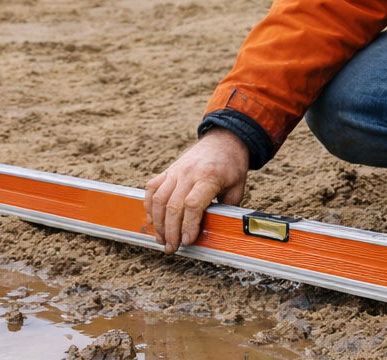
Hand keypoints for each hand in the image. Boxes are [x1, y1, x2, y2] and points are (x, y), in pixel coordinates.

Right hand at [144, 128, 248, 253]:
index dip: (188, 226)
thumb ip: (226, 209)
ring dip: (158, 222)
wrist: (224, 139)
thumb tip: (218, 231)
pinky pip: (152, 188)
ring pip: (158, 199)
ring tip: (162, 239)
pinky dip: (149, 206)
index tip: (187, 241)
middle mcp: (189, 174)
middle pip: (173, 206)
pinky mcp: (169, 170)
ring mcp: (176, 171)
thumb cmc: (232, 165)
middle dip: (171, 231)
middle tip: (172, 248)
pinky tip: (153, 220)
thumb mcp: (238, 187)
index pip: (192, 205)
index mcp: (208, 177)